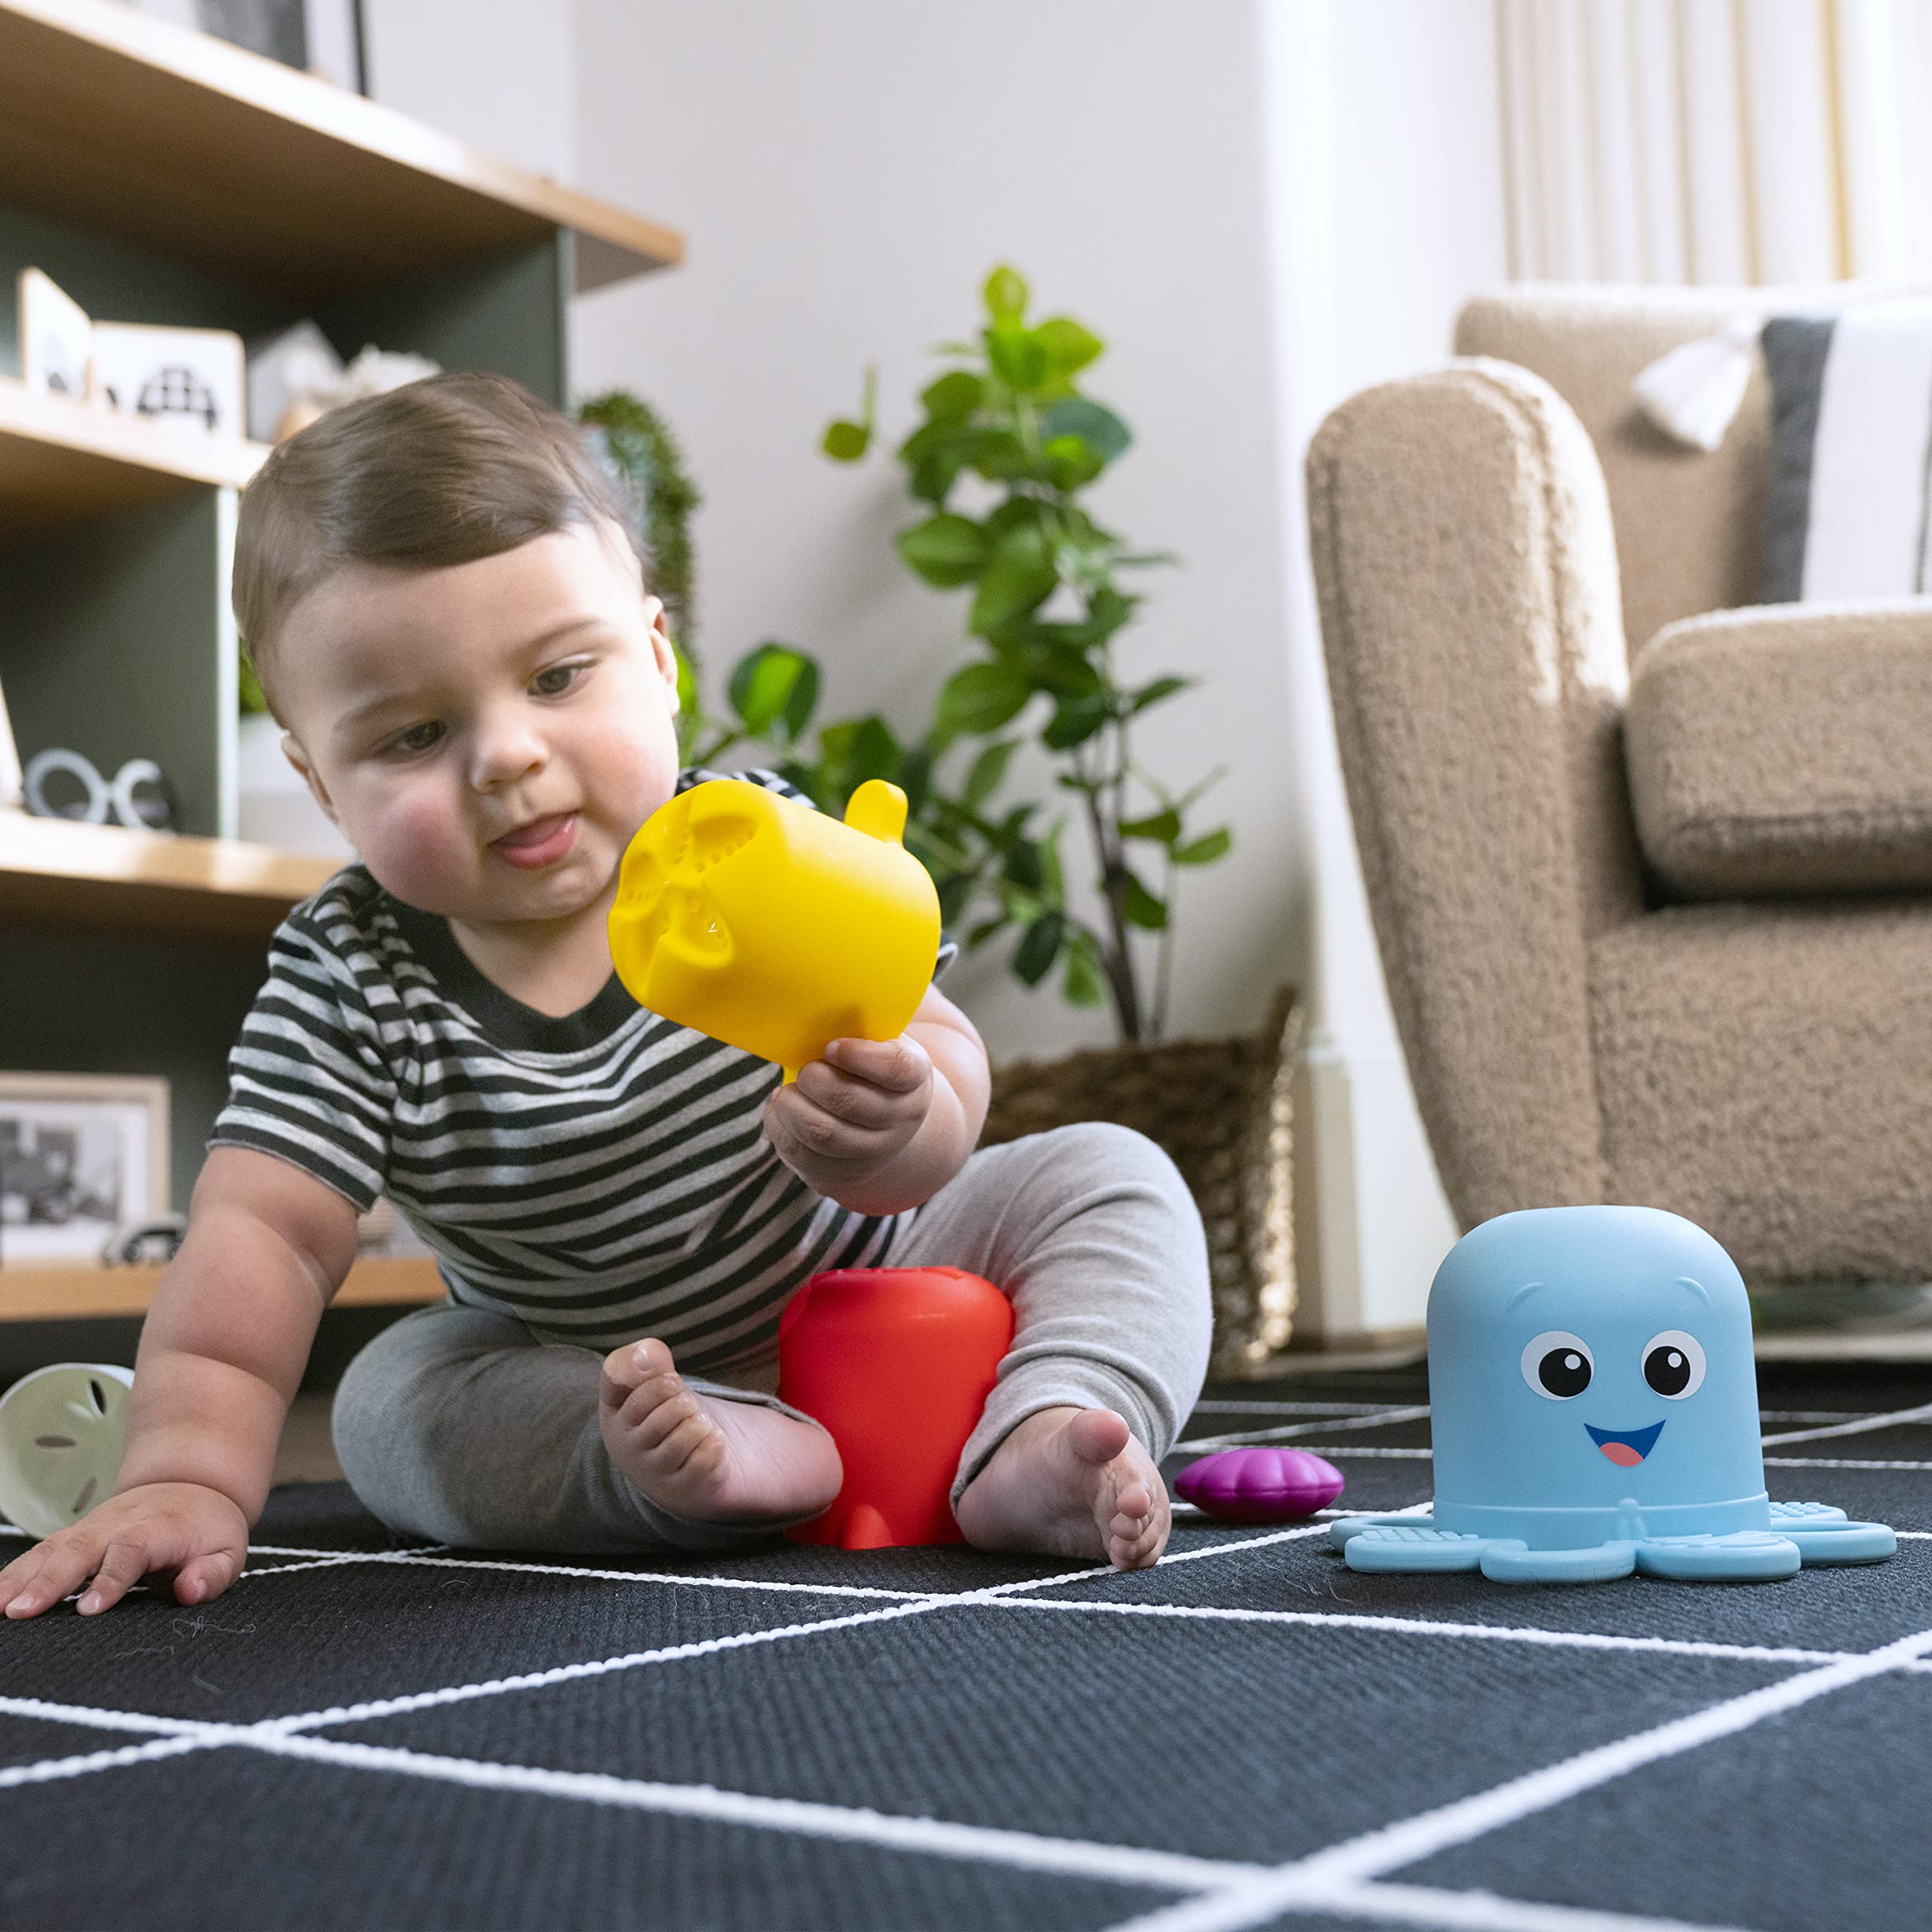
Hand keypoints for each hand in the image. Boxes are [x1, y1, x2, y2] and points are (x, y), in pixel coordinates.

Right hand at [0, 1481, 248, 1619]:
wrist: (187, 1487)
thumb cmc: (207, 1529)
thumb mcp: (228, 1550)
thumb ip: (213, 1573)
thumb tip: (191, 1591)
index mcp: (155, 1530)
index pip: (130, 1553)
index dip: (110, 1580)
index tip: (89, 1609)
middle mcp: (114, 1527)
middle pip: (78, 1551)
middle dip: (49, 1582)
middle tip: (22, 1612)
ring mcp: (88, 1531)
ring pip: (48, 1551)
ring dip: (20, 1579)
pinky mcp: (71, 1539)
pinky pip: (36, 1555)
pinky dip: (11, 1576)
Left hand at [764, 1034, 933, 1198]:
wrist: (884, 1125)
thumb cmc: (871, 1068)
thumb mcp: (880, 1044)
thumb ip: (859, 1027)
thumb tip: (815, 1001)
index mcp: (915, 1078)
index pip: (896, 1067)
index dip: (859, 1055)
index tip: (832, 1046)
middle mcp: (902, 1119)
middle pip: (850, 1101)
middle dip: (815, 1079)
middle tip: (807, 1069)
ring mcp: (875, 1151)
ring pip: (823, 1133)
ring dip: (793, 1106)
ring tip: (788, 1091)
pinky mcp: (843, 1173)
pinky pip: (803, 1155)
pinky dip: (781, 1128)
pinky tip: (781, 1110)